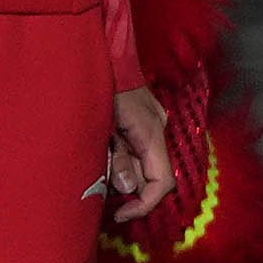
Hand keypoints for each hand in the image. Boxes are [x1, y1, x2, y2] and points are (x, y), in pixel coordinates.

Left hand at [103, 87, 175, 222]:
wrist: (102, 48)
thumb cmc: (99, 85)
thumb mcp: (103, 126)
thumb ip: (117, 158)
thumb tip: (128, 188)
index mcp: (151, 133)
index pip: (162, 183)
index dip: (144, 205)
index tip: (121, 214)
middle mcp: (159, 127)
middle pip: (151, 174)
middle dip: (128, 186)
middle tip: (100, 183)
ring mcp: (154, 120)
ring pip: (144, 160)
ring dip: (123, 168)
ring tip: (99, 158)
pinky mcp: (145, 115)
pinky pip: (140, 146)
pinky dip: (124, 155)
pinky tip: (106, 149)